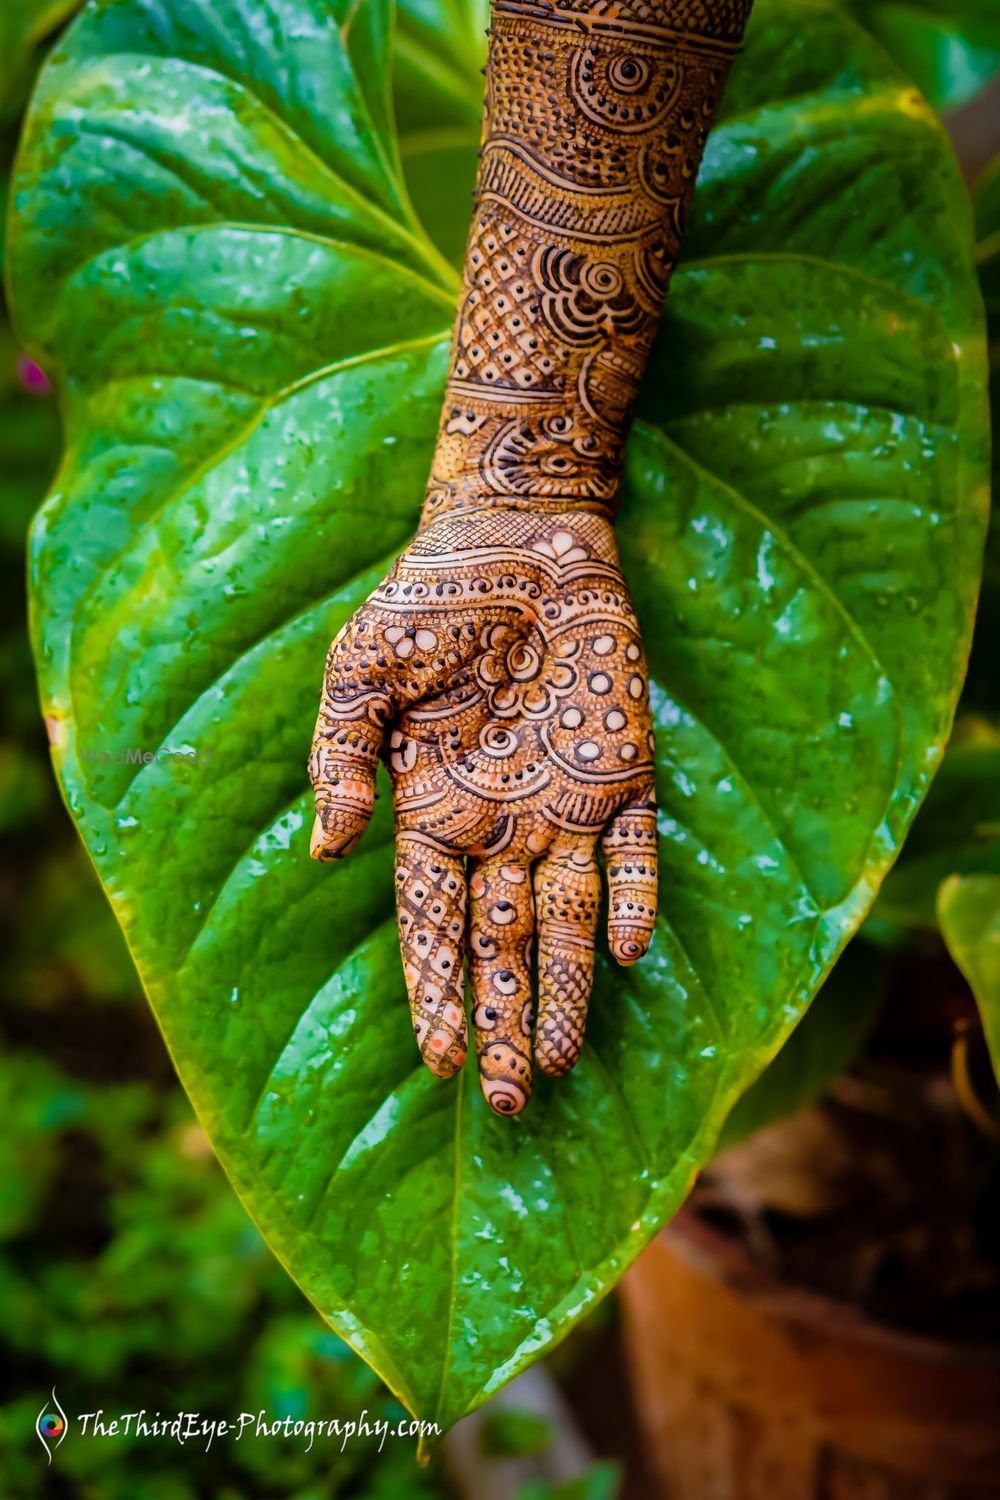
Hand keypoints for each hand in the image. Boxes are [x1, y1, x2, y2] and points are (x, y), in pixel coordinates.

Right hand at [309, 505, 657, 1114]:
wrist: (517, 539)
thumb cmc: (428, 602)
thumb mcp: (359, 674)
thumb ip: (341, 759)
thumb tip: (326, 850)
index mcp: (433, 811)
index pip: (431, 924)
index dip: (436, 991)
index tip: (441, 1061)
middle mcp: (501, 827)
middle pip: (501, 945)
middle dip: (502, 1021)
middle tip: (506, 1106)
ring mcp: (565, 806)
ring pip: (568, 920)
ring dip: (565, 988)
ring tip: (559, 1064)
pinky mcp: (624, 773)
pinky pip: (635, 852)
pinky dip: (635, 898)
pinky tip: (628, 954)